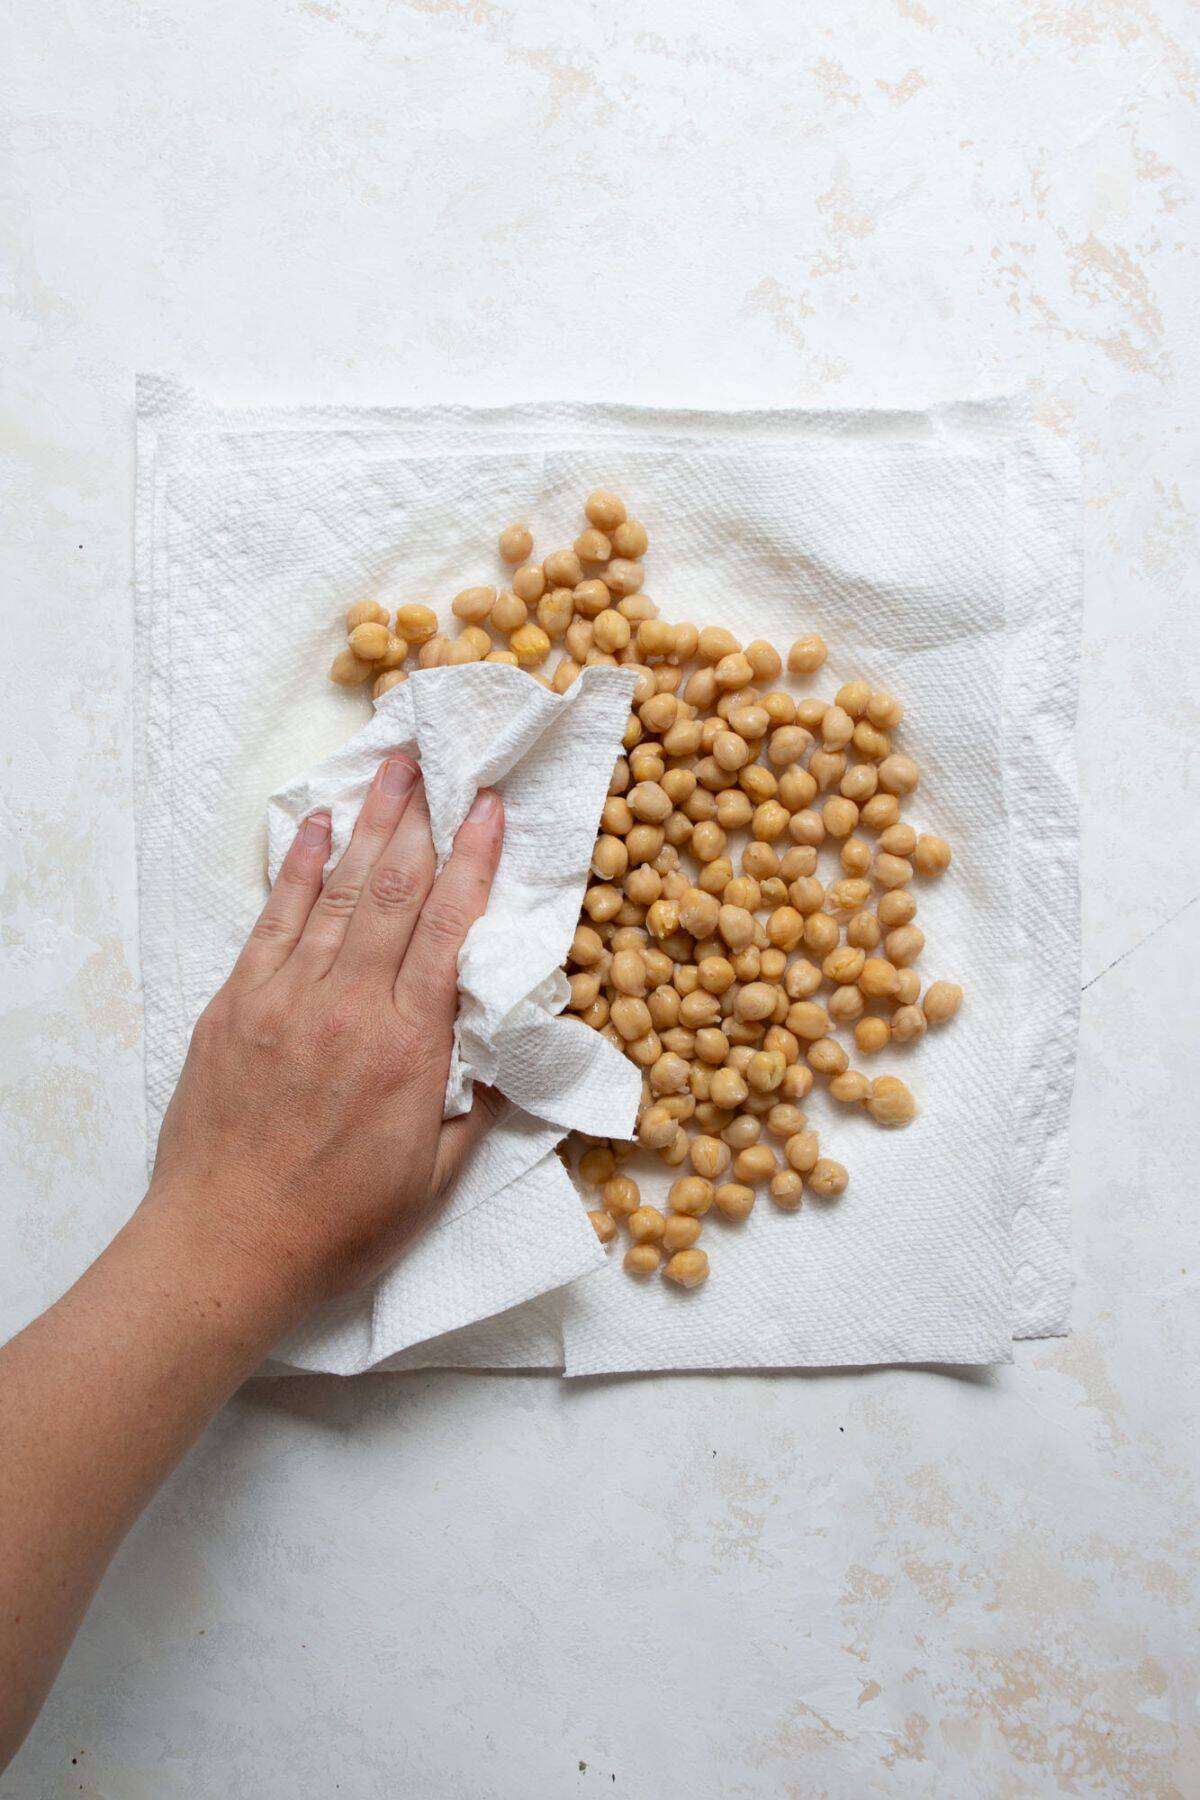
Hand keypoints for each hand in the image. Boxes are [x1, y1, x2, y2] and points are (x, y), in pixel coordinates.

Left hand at [146, 757, 504, 1317]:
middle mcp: (348, 1007)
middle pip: (392, 890)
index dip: (474, 862)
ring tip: (388, 772)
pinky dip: (293, 869)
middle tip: (438, 760)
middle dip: (420, 819)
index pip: (448, 930)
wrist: (224, 1249)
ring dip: (366, 826)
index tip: (491, 809)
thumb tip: (511, 1059)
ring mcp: (284, 999)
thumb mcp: (434, 1182)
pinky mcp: (234, 1006)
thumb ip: (477, 1112)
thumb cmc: (337, 1228)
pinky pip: (272, 921)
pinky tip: (313, 827)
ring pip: (334, 892)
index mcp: (407, 1047)